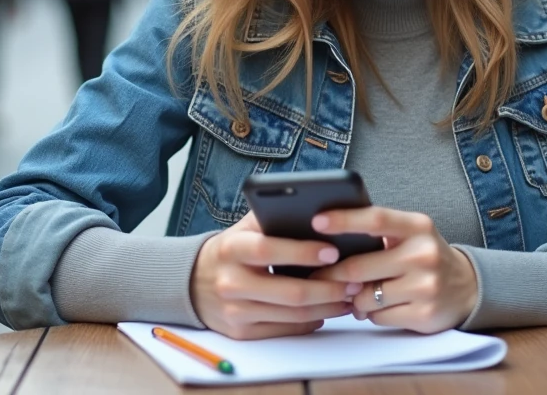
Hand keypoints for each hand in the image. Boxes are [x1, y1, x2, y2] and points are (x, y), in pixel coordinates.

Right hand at [190, 211, 356, 339]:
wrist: (192, 282)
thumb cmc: (231, 250)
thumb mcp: (243, 228)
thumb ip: (272, 217)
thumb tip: (318, 213)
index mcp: (232, 249)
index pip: (269, 250)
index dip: (303, 252)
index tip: (334, 251)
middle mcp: (231, 283)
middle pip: (290, 292)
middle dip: (329, 287)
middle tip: (354, 280)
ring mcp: (235, 312)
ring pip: (293, 315)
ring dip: (327, 306)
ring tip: (349, 295)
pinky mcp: (242, 332)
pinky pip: (286, 330)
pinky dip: (312, 321)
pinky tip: (328, 310)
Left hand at [310, 207, 477, 333]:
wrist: (467, 287)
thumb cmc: (425, 256)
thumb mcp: (410, 234)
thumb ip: (378, 233)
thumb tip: (330, 243)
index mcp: (417, 226)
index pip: (376, 219)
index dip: (344, 220)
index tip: (317, 221)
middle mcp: (423, 254)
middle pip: (359, 267)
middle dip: (333, 274)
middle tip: (320, 275)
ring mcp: (425, 286)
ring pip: (365, 297)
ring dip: (355, 298)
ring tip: (362, 292)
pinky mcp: (424, 314)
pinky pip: (378, 317)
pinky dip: (371, 313)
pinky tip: (381, 305)